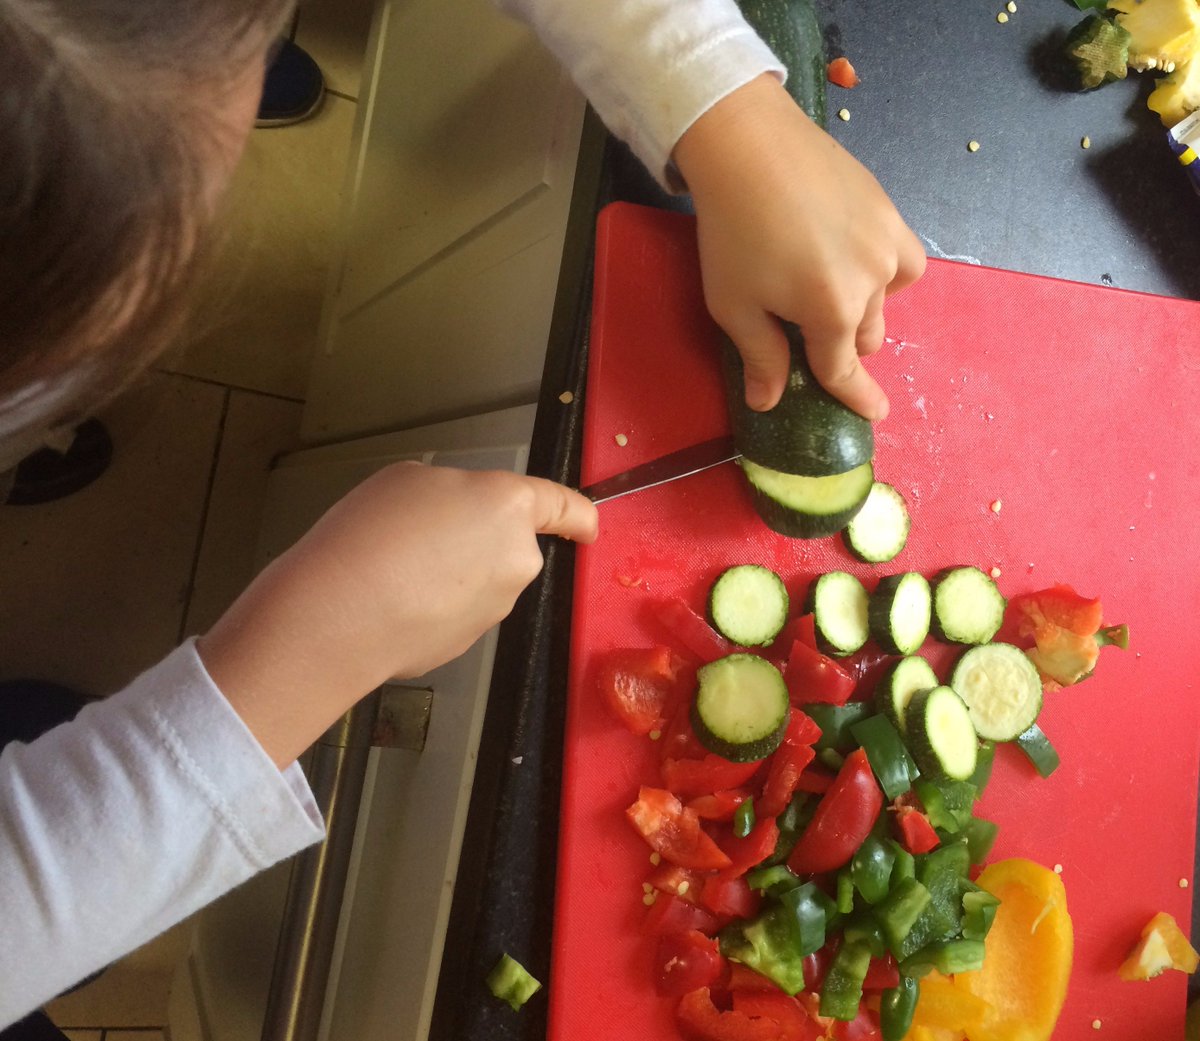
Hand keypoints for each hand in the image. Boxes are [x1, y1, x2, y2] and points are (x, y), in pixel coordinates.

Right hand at [198, 463, 597, 765]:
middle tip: (416, 536)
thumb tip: (458, 520)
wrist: (340, 615)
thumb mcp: (409, 479)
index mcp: (509, 506)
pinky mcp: (469, 644)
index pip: (563, 506)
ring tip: (392, 569)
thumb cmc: (372, 533)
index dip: (577, 514)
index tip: (587, 525)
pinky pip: (453, 614)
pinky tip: (391, 603)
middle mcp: (517, 559)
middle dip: (474, 542)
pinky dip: (430, 608)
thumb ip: (454, 493)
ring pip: (477, 582)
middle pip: (507, 545)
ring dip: (447, 576)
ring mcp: (496, 608)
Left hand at [673, 74, 925, 419]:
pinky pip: (902, 261)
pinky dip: (884, 272)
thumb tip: (770, 403)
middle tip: (803, 322)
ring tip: (823, 284)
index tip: (873, 415)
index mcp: (833, 312)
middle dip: (840, 342)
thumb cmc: (732, 232)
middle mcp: (873, 281)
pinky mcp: (890, 211)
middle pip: (866, 336)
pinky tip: (852, 258)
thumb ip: (761, 357)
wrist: (749, 145)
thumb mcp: (734, 305)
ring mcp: (887, 242)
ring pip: (887, 300)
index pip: (844, 369)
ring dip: (862, 308)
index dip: (854, 396)